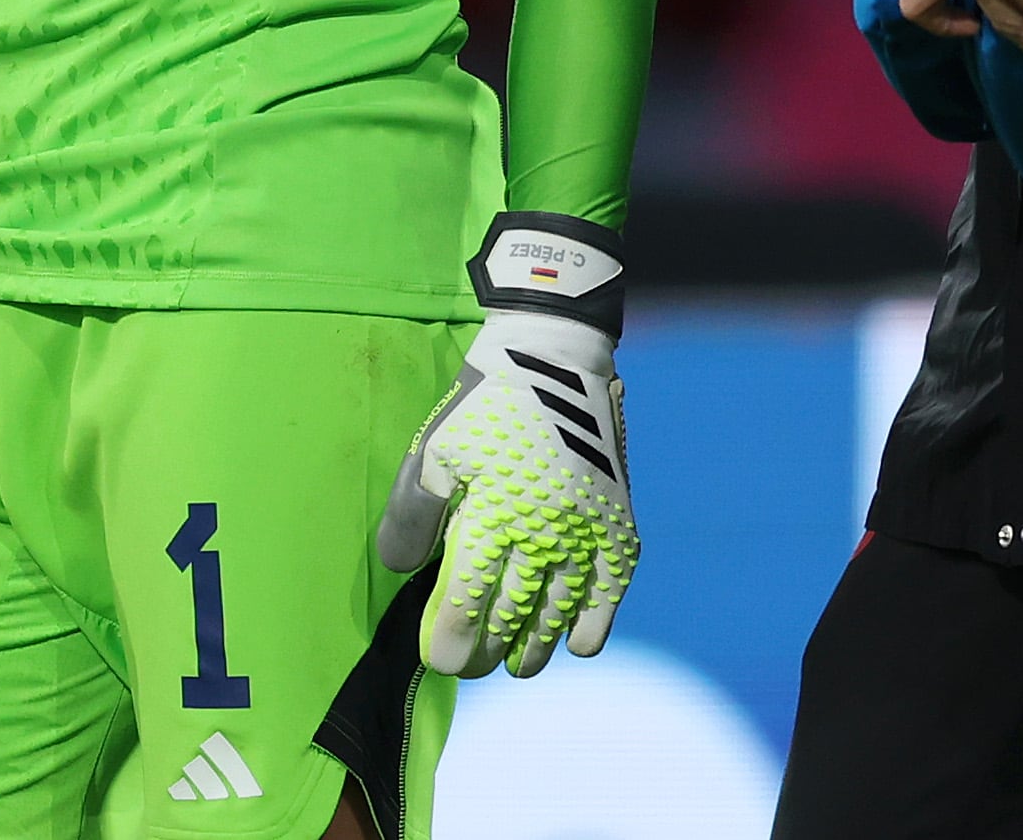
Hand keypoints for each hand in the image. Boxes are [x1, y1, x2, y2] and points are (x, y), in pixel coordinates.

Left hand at [376, 219, 636, 678]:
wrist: (555, 359)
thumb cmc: (484, 406)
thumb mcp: (433, 454)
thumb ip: (410, 518)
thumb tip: (405, 573)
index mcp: (492, 519)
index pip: (466, 610)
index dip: (448, 646)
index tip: (437, 659)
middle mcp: (543, 535)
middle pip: (511, 622)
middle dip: (484, 653)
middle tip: (469, 663)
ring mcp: (586, 534)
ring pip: (558, 617)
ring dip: (534, 649)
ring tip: (517, 662)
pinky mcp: (617, 525)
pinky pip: (608, 594)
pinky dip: (591, 626)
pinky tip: (572, 640)